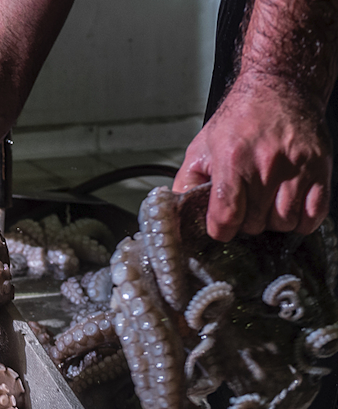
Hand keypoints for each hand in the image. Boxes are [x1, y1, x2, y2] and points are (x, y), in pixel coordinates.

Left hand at [173, 75, 331, 241]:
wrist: (279, 87)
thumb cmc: (239, 119)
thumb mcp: (200, 148)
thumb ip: (186, 183)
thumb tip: (178, 214)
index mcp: (232, 161)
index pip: (226, 218)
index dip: (220, 230)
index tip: (221, 227)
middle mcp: (266, 166)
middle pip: (255, 224)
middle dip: (246, 222)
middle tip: (245, 206)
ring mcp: (297, 168)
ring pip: (284, 223)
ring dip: (273, 221)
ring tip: (266, 204)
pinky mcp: (320, 169)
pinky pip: (314, 215)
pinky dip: (302, 220)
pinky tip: (290, 207)